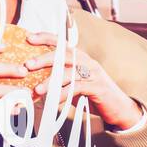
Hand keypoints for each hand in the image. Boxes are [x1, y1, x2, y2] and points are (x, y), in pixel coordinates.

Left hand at [24, 33, 142, 130]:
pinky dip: (63, 94)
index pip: (62, 43)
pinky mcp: (98, 87)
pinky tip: (53, 100)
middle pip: (64, 54)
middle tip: (28, 64)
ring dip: (51, 81)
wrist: (118, 109)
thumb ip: (59, 80)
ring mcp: (94, 73)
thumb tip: (35, 83)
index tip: (29, 37)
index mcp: (80, 58)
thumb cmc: (93, 96)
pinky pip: (77, 88)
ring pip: (69, 72)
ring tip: (37, 90)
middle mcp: (87, 61)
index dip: (46, 38)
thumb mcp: (74, 84)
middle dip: (45, 58)